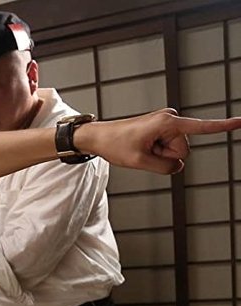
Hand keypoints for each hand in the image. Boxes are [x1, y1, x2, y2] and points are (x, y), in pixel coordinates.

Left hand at [83, 109, 240, 173]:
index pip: (202, 127)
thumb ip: (165, 168)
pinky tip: (143, 147)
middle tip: (143, 150)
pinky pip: (168, 149)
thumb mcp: (140, 162)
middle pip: (183, 150)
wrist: (99, 137)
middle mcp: (172, 119)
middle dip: (165, 156)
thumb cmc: (115, 145)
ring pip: (175, 152)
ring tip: (141, 147)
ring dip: (159, 155)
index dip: (224, 126)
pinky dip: (157, 153)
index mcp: (168, 123)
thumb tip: (178, 166)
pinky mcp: (164, 129)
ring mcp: (168, 124)